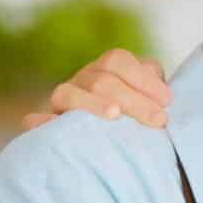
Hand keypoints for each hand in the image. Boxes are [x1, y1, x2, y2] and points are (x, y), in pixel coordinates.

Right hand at [19, 48, 174, 129]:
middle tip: (158, 120)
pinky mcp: (45, 124)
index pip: (118, 61)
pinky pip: (34, 121)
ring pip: (67, 94)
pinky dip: (41, 123)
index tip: (167, 101)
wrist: (114, 142)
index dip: (143, 78)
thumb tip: (164, 97)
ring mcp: (61, 101)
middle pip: (100, 79)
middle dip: (132, 99)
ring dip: (91, 103)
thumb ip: (156, 90)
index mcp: (106, 68)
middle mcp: (82, 79)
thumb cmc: (141, 117)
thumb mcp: (152, 99)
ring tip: (114, 115)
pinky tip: (49, 127)